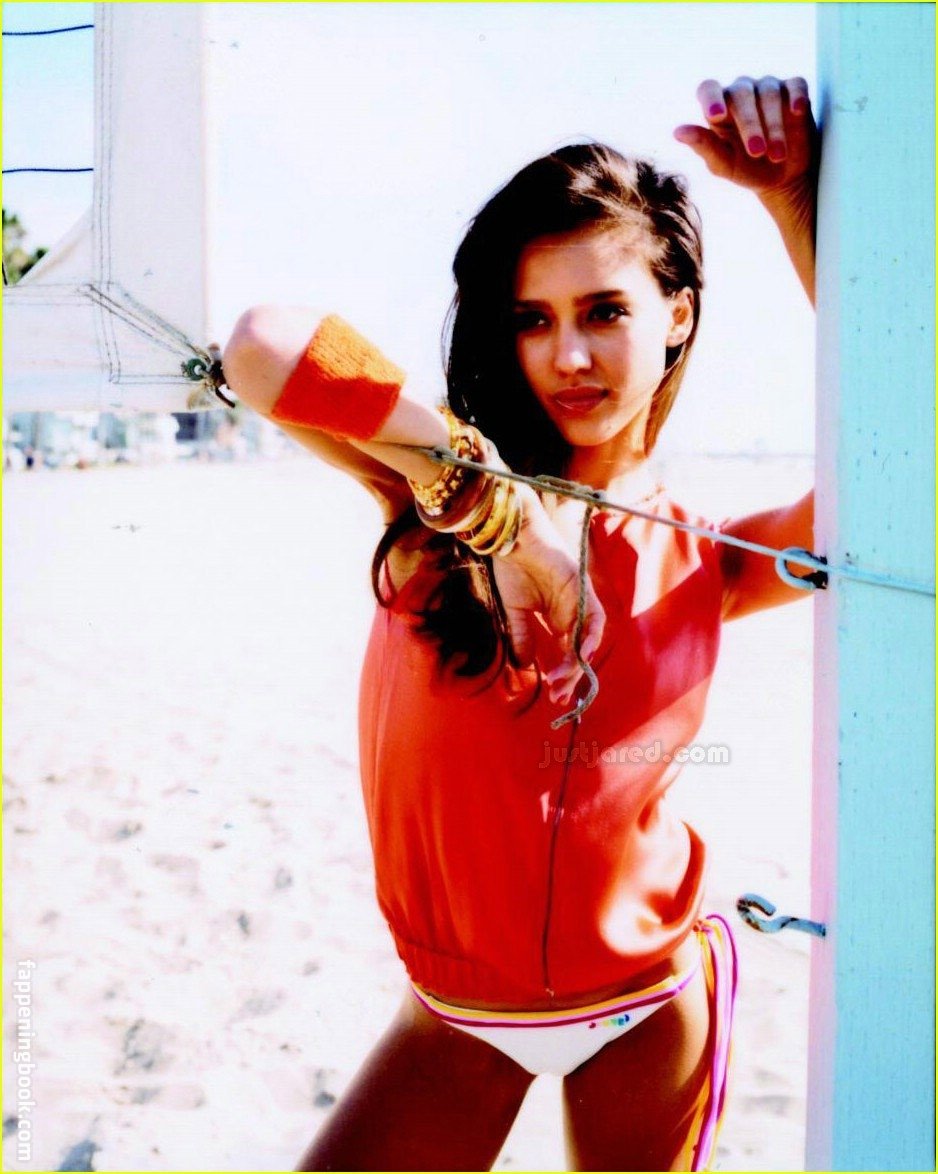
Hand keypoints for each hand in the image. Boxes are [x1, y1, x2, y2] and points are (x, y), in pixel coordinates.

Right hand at [491, 486, 604, 706]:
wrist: (510, 536)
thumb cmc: (512, 566)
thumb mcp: (515, 612)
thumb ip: (523, 638)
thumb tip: (525, 667)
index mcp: (559, 616)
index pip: (567, 651)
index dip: (562, 673)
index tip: (553, 694)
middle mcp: (573, 611)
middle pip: (580, 650)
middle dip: (571, 675)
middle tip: (559, 696)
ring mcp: (580, 599)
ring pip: (588, 638)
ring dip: (578, 662)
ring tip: (563, 681)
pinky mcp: (582, 588)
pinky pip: (594, 617)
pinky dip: (589, 637)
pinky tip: (580, 655)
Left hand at [673, 76, 816, 196]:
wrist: (782, 177)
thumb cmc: (747, 170)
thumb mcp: (723, 164)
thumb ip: (703, 146)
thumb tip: (677, 131)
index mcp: (719, 107)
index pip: (709, 89)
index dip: (711, 98)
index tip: (716, 115)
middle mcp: (742, 92)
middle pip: (741, 94)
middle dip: (750, 124)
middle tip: (757, 153)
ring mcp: (768, 88)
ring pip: (769, 93)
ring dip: (774, 126)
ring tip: (776, 155)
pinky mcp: (795, 91)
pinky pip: (796, 85)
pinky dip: (797, 96)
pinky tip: (797, 110)